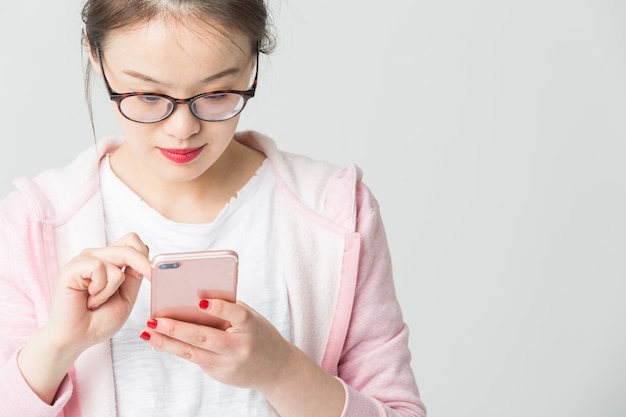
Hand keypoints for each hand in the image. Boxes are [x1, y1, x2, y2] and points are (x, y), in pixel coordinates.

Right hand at [45, 232, 151, 354]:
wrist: (77, 339)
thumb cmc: (99, 320)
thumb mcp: (127, 296)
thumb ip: (135, 276)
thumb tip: (146, 257)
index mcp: (109, 261)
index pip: (132, 241)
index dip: (145, 254)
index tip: (154, 273)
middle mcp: (97, 256)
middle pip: (129, 243)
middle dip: (142, 264)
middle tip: (142, 282)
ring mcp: (83, 259)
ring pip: (119, 258)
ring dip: (114, 286)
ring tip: (98, 301)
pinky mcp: (72, 267)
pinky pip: (100, 268)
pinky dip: (101, 289)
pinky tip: (89, 299)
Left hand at [142, 300, 345, 416]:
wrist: (275, 368)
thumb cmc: (258, 334)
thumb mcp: (251, 318)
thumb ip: (228, 309)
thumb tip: (193, 298)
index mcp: (251, 326)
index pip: (236, 315)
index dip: (220, 308)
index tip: (200, 300)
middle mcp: (239, 347)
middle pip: (205, 337)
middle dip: (177, 328)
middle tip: (155, 319)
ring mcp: (228, 364)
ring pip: (193, 353)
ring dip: (167, 342)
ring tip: (148, 331)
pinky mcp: (219, 374)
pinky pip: (195, 359)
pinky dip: (175, 349)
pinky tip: (158, 341)